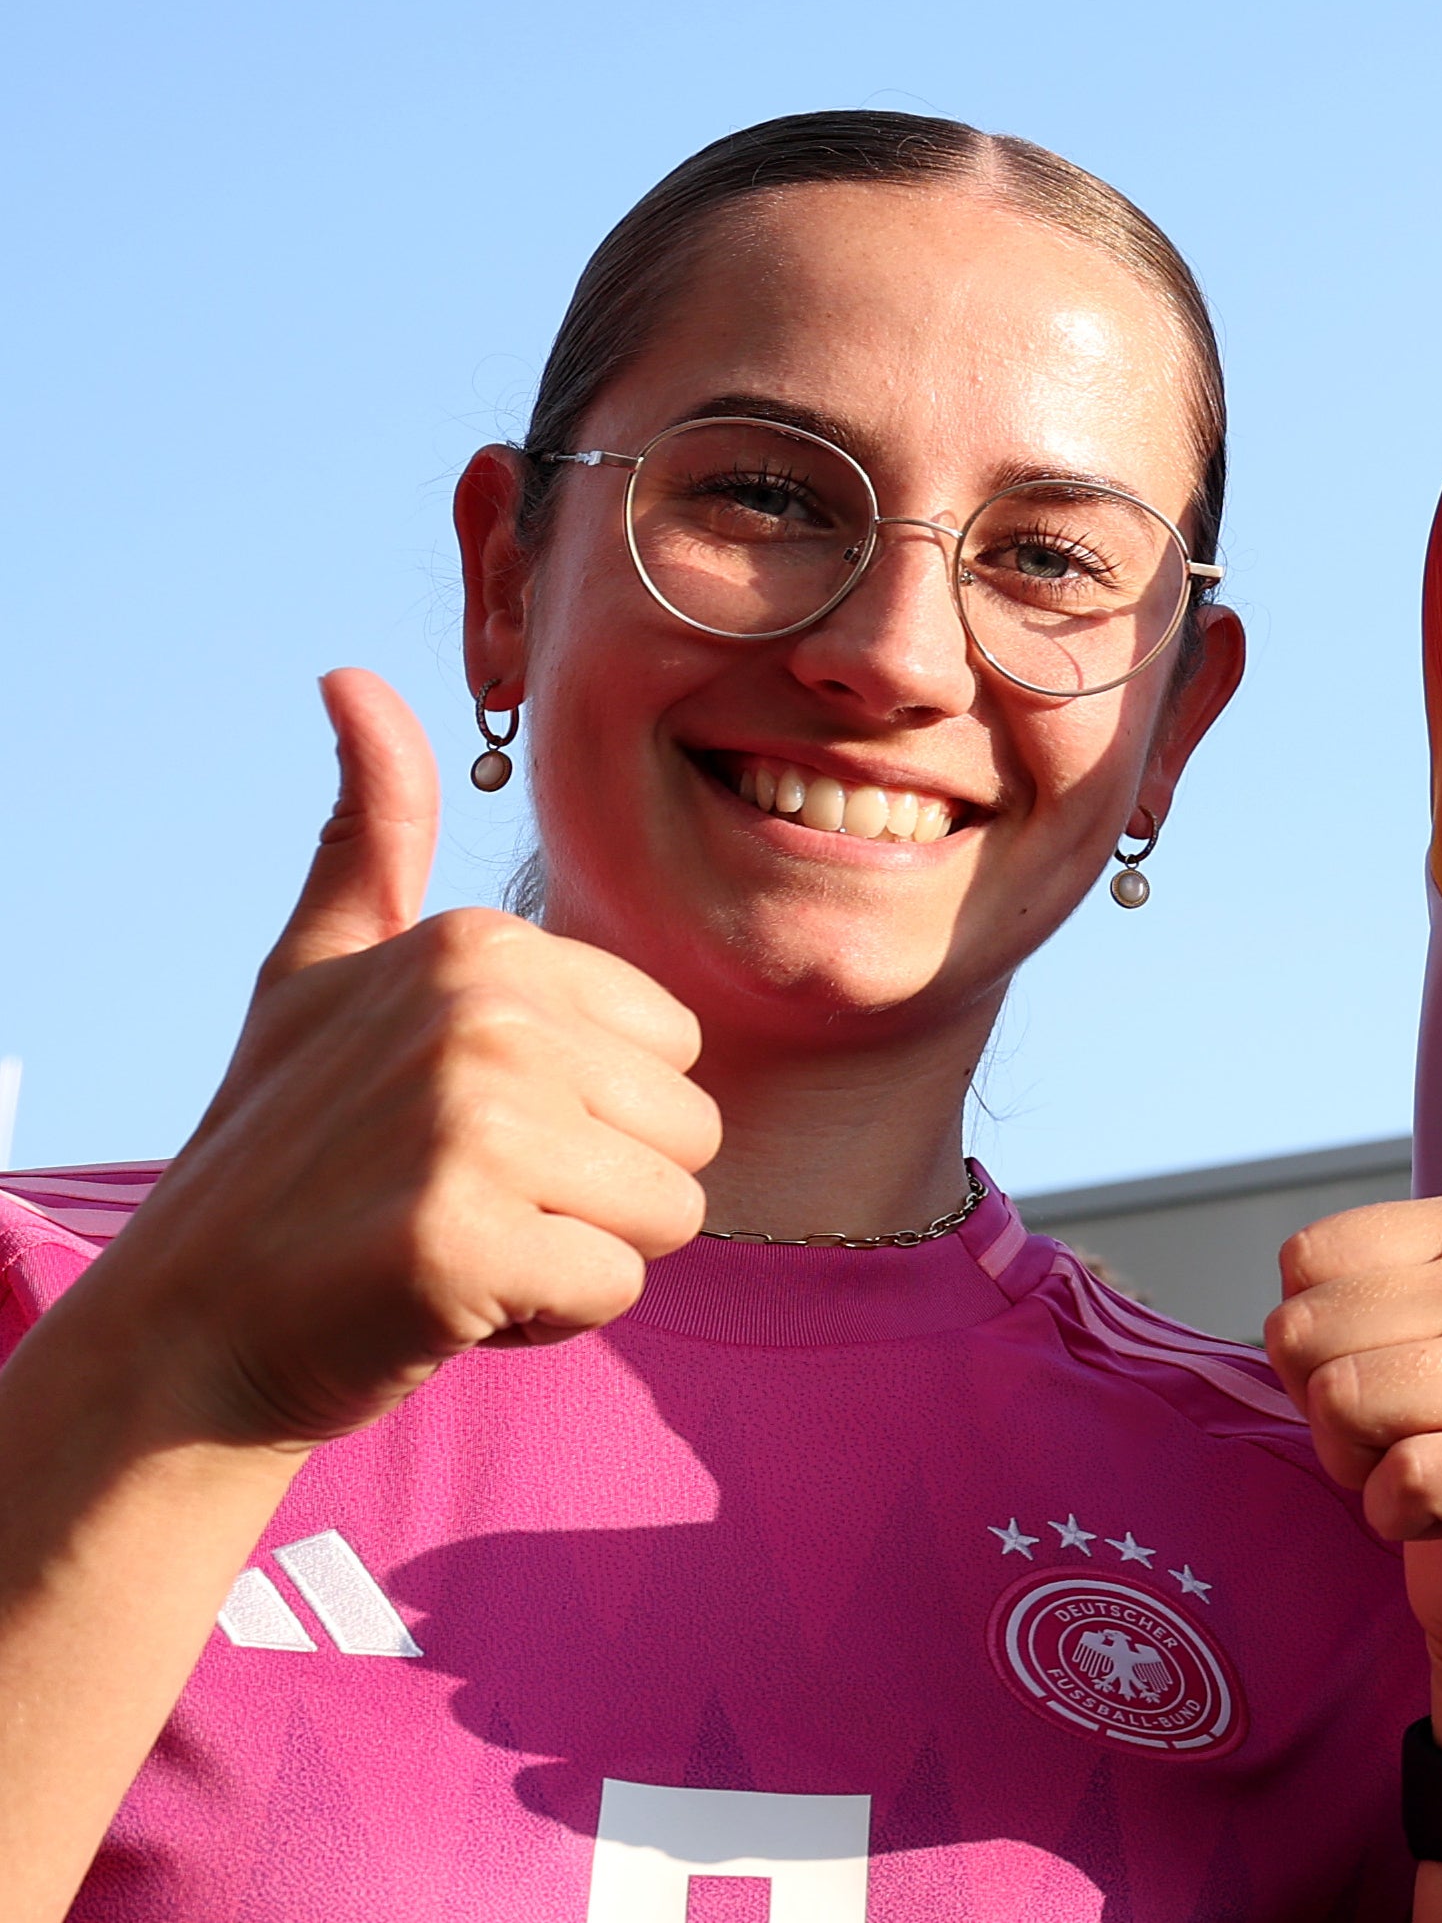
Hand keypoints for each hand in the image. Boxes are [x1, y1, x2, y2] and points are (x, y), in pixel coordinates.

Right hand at [86, 672, 718, 1454]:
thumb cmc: (278, 1153)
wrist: (185, 1332)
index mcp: (479, 946)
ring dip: (577, 1255)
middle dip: (596, 1191)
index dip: (589, 1116)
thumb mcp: (317, 968)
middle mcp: (483, 1014)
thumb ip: (370, 833)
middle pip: (689, 1130)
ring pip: (670, 1211)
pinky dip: (544, 1318)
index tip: (464, 1133)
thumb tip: (351, 676)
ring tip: (460, 1244)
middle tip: (461, 1198)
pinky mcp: (465, 1240)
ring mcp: (472, 1124)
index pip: (674, 1049)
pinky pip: (614, 1288)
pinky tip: (447, 1302)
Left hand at [1268, 1017, 1441, 1767]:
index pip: (1304, 1263)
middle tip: (1407, 1428)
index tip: (1400, 1360)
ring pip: (1345, 1405)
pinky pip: (1394, 1483)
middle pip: (1307, 1334)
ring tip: (1422, 1465)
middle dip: (1330, 1405)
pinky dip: (1394, 1520)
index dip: (1321, 1334)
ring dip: (1357, 1463)